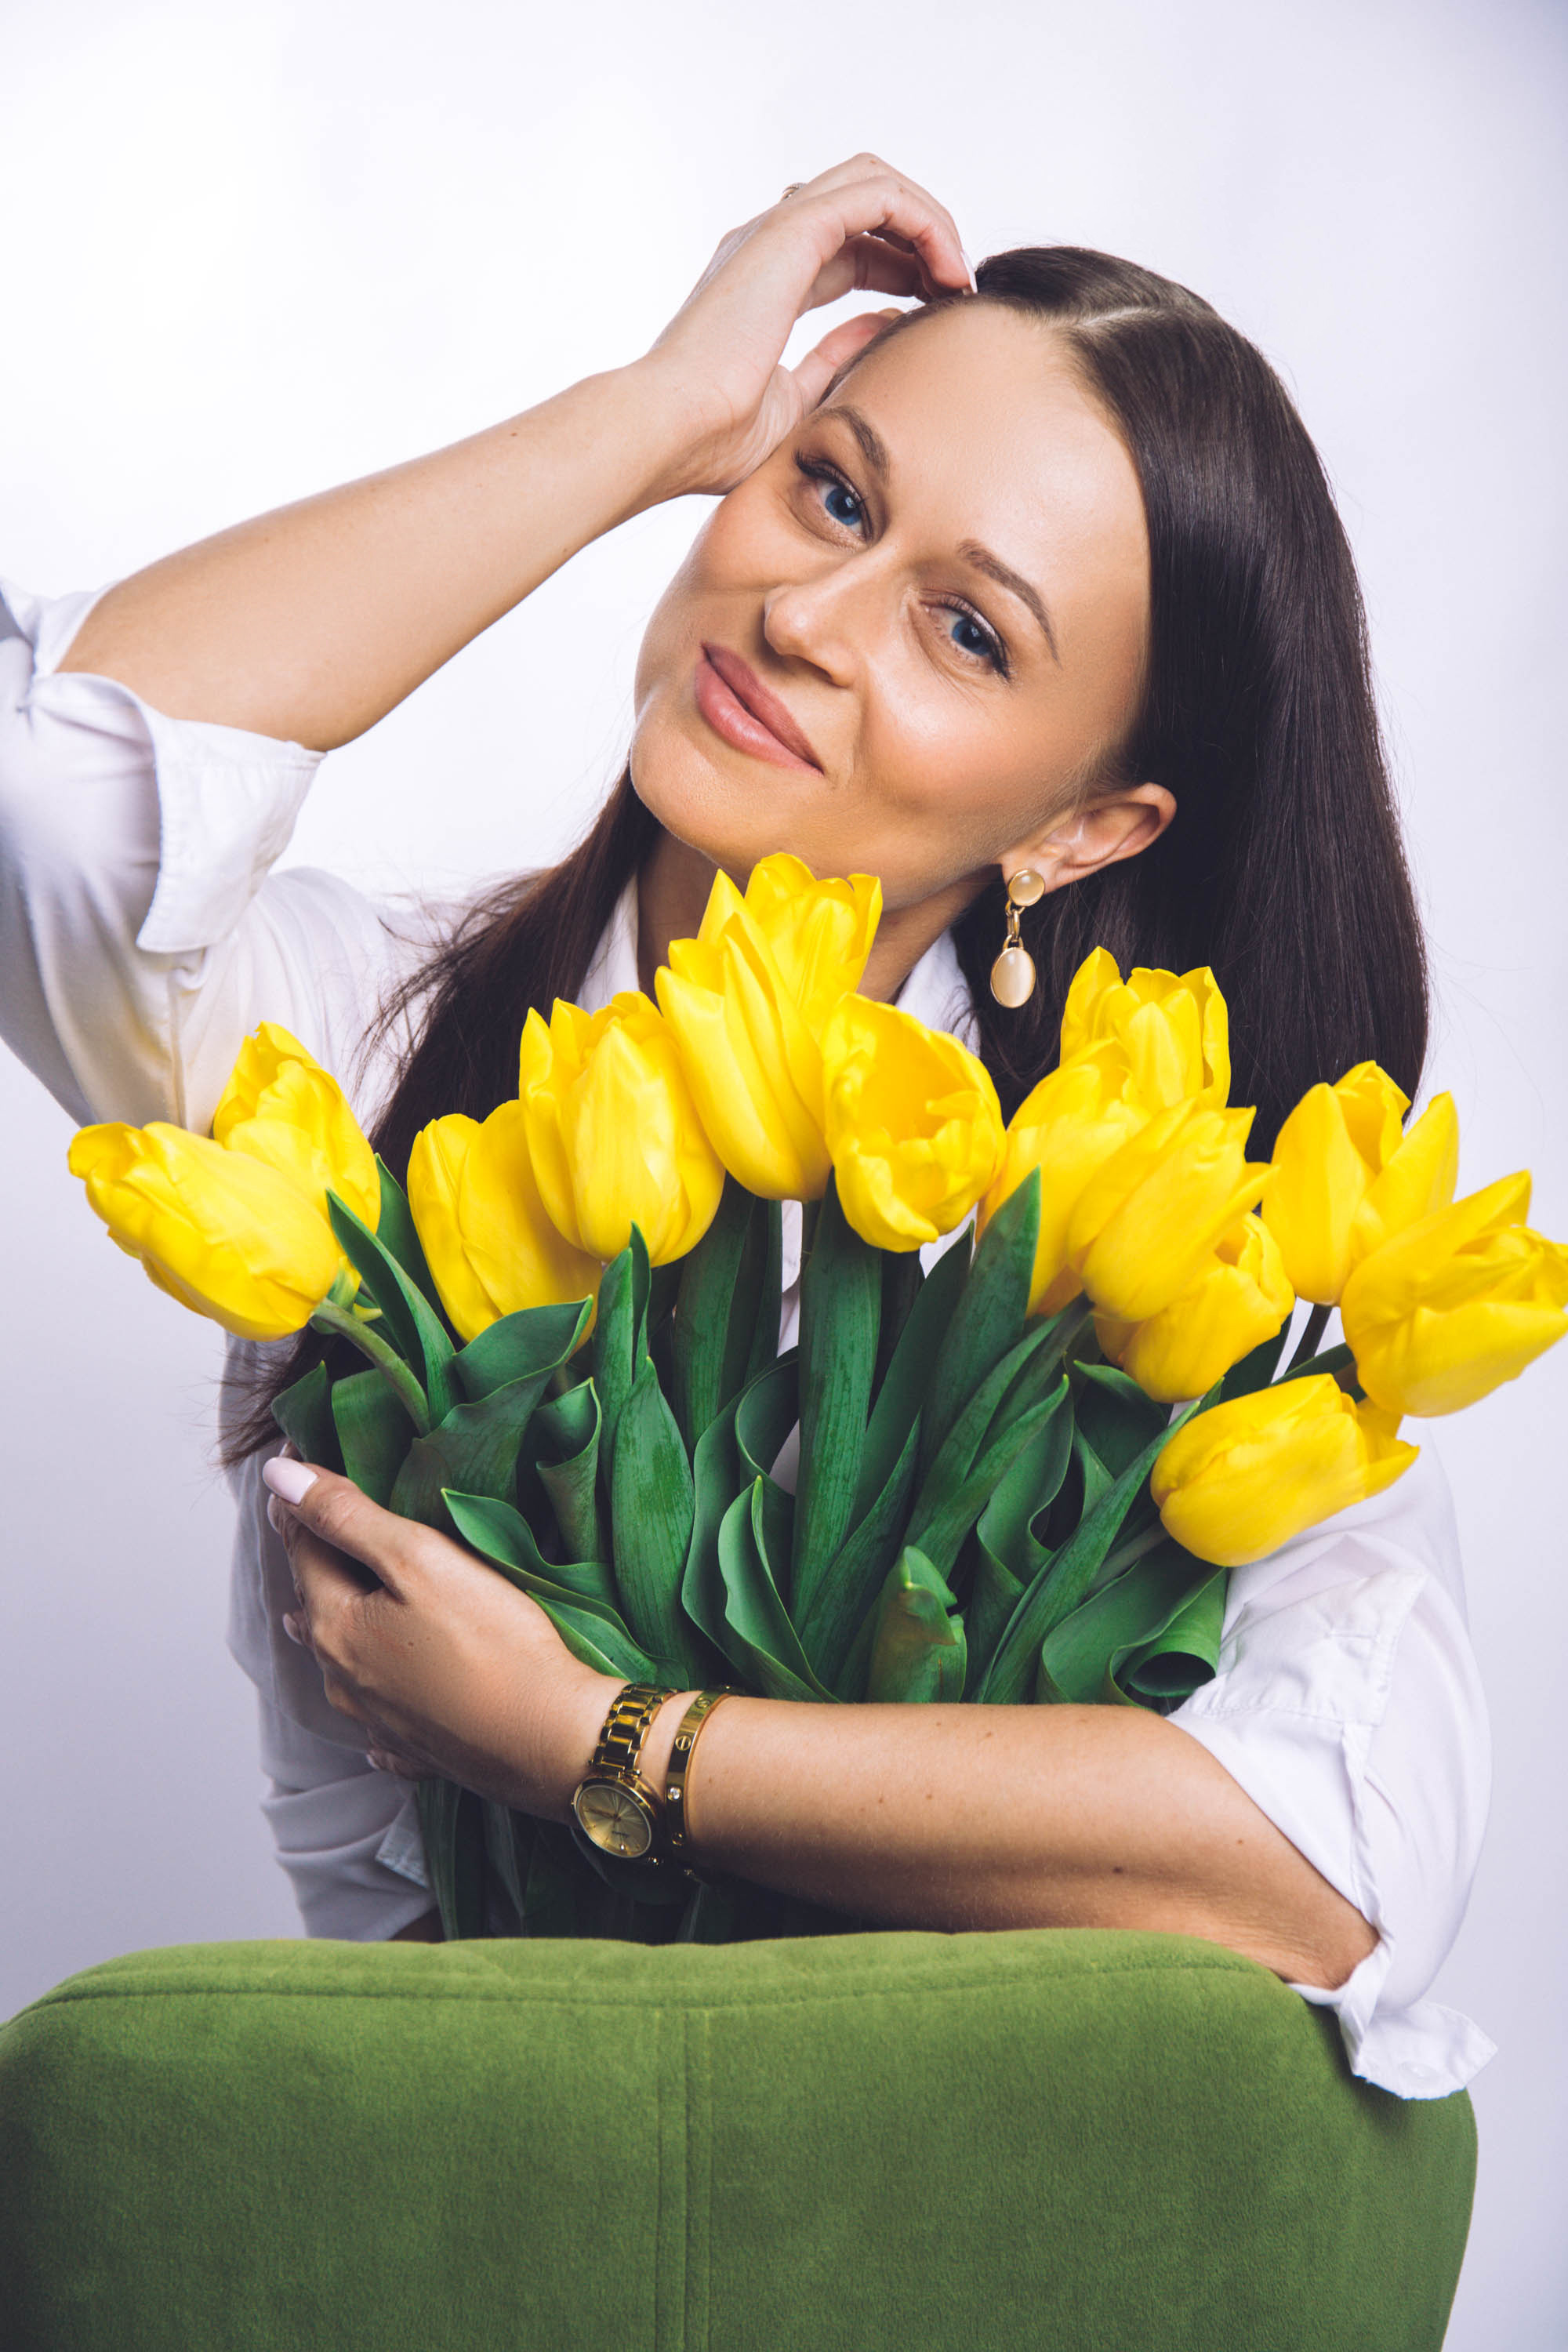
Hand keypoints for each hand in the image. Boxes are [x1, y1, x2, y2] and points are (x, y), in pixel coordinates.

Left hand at [263, 1457, 617, 1818]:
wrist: (552, 1740)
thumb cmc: (494, 1642)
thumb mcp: (419, 1559)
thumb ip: (348, 1518)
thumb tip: (277, 1477)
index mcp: (337, 1626)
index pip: (303, 1546)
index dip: (300, 1499)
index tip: (295, 1456)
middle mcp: (343, 1677)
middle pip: (316, 1603)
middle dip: (313, 1561)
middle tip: (315, 1523)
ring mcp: (377, 1718)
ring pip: (339, 1661)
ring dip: (329, 1626)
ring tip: (318, 1609)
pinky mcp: (416, 1746)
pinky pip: (377, 1714)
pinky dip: (370, 1691)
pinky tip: (376, 1695)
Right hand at [639, 152, 971, 496]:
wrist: (671, 432)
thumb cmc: (715, 439)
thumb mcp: (799, 400)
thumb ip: (840, 357)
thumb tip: (890, 325)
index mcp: (764, 280)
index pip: (850, 246)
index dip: (903, 268)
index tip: (938, 310)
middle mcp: (767, 244)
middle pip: (866, 202)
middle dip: (921, 236)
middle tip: (957, 288)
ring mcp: (775, 231)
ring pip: (876, 183)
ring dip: (930, 222)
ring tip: (958, 277)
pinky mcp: (791, 232)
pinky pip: (879, 196)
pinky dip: (924, 222)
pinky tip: (946, 272)